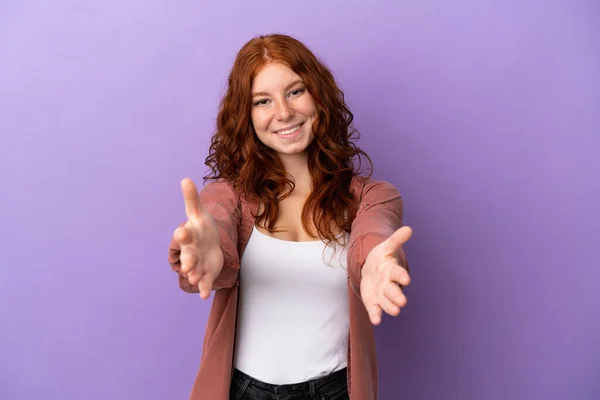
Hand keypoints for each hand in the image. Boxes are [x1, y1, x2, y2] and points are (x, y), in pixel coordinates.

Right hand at [173, 178, 223, 299]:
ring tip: (196, 280)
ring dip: (195, 276)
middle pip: (188, 257)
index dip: (183, 234)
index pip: (184, 235)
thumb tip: (185, 179)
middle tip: (188, 268)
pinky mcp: (206, 274)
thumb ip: (191, 198)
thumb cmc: (201, 227)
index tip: (182, 231)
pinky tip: (205, 295)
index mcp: (189, 236)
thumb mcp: (198, 213)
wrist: (209, 243)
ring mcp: (198, 264)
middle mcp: (191, 252)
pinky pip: (205, 283)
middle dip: (188, 262)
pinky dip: (204, 289)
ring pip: (195, 272)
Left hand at [360, 226, 412, 324]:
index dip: (401, 276)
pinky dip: (376, 315)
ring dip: (390, 307)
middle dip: (397, 296)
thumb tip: (408, 228)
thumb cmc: (382, 258)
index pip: (398, 273)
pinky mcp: (373, 302)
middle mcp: (389, 285)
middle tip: (402, 302)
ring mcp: (381, 295)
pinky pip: (375, 310)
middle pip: (394, 291)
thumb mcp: (386, 247)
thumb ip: (396, 240)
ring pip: (387, 303)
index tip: (406, 279)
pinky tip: (376, 320)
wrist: (371, 269)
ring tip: (394, 311)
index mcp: (392, 271)